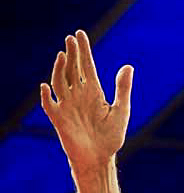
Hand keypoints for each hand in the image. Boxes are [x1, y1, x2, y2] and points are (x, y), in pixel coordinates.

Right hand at [40, 30, 132, 174]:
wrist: (100, 158)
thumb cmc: (111, 136)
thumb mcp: (121, 110)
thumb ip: (122, 88)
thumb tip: (128, 65)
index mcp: (94, 92)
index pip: (87, 67)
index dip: (84, 51)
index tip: (80, 34)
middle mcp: (79, 95)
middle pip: (72, 70)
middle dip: (72, 54)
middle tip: (71, 38)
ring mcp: (67, 106)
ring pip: (60, 82)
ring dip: (60, 68)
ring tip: (63, 54)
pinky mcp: (59, 119)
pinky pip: (49, 105)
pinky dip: (46, 96)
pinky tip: (46, 86)